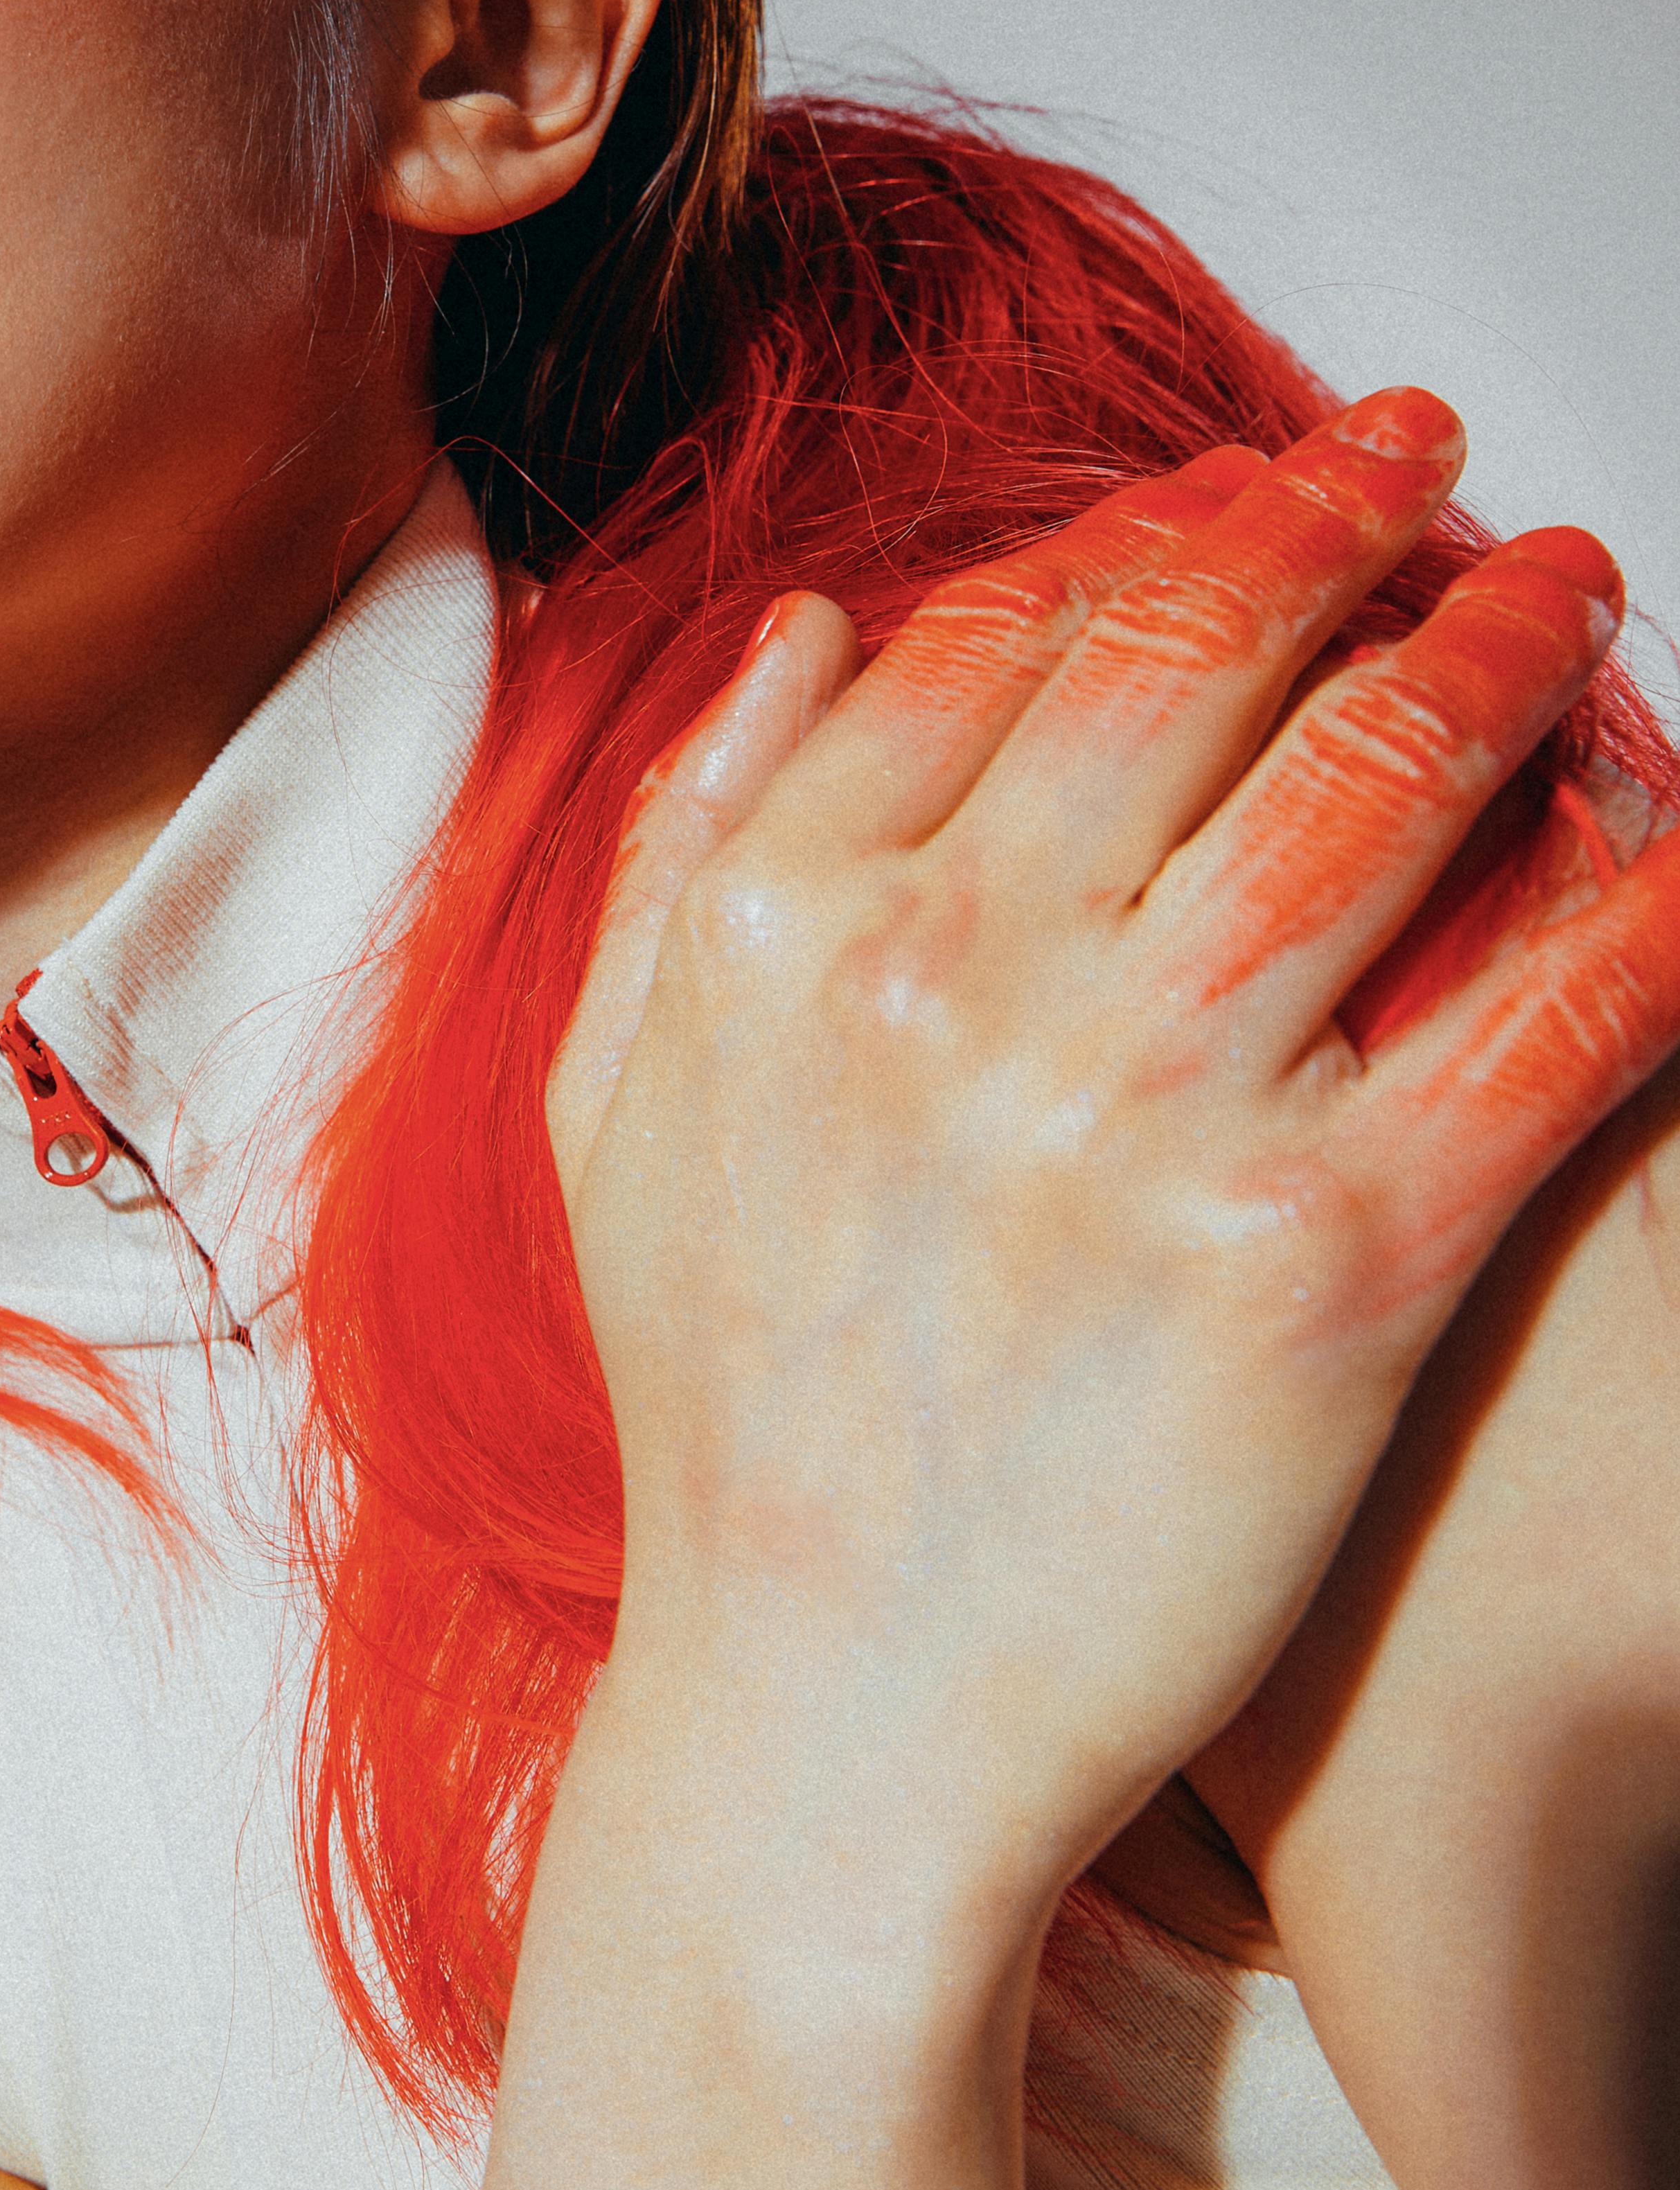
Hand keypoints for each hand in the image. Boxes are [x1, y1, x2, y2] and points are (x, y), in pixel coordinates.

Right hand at [548, 395, 1679, 1936]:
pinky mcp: (1329, 1266)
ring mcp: (1146, 1116)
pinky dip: (1648, 899)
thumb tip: (820, 622)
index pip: (1008, 631)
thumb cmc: (730, 1428)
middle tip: (1434, 455)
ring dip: (1513, 645)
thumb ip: (691, 840)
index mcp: (791, 923)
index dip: (1149, 526)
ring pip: (1389, 783)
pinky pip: (1544, 1017)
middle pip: (1207, 655)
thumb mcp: (612, 1109)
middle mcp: (959, 981)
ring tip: (1572, 587)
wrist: (825, 1734)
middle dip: (1345, 514)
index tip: (1236, 487)